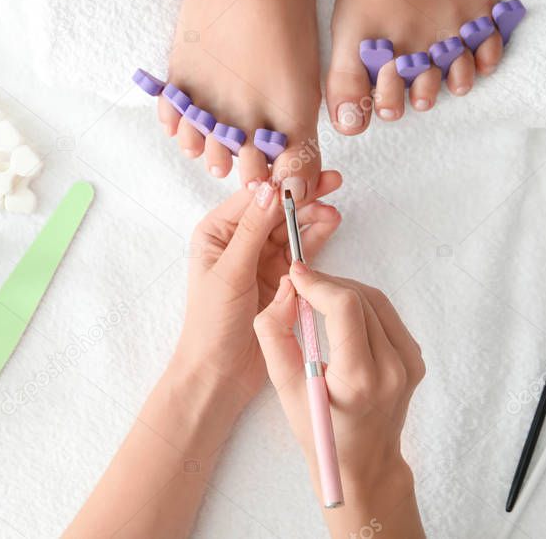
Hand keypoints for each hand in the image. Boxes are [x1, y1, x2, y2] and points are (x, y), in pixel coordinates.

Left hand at [173, 172, 342, 406]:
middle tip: (332, 181)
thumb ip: (251, 232)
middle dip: (303, 196)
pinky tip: (331, 224)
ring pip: (291, 229)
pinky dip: (316, 238)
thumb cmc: (211, 324)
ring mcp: (261, 260)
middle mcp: (238, 241)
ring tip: (334, 209)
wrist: (219, 372)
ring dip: (313, 217)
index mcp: (216, 232)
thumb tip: (270, 189)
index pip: (252, 199)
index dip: (280, 185)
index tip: (305, 174)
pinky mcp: (280, 279)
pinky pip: (301, 252)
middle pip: (275, 210)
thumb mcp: (229, 273)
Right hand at [254, 263, 425, 536]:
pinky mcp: (414, 357)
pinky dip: (360, 305)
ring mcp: (409, 362)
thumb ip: (275, 335)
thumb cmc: (320, 432)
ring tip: (315, 296)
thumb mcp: (285, 389)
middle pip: (360, 299)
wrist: (364, 464)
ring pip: (375, 301)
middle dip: (326, 284)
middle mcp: (392, 368)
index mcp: (360, 380)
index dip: (318, 283)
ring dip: (343, 290)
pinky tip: (339, 314)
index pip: (345, 308)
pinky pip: (386, 314)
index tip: (295, 275)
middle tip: (299, 285)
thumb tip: (286, 290)